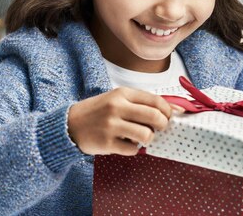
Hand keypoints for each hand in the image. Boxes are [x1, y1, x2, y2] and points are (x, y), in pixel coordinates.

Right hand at [67, 87, 183, 155]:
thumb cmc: (98, 111)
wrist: (70, 124)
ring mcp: (111, 126)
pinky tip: (126, 143)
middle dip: (163, 125)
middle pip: (155, 117)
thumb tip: (172, 109)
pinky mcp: (107, 143)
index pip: (155, 100)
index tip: (169, 116)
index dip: (168, 110)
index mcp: (122, 93)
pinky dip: (133, 149)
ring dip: (148, 139)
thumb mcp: (117, 98)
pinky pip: (133, 150)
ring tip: (141, 137)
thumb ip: (140, 102)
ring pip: (146, 135)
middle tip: (160, 128)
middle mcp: (117, 107)